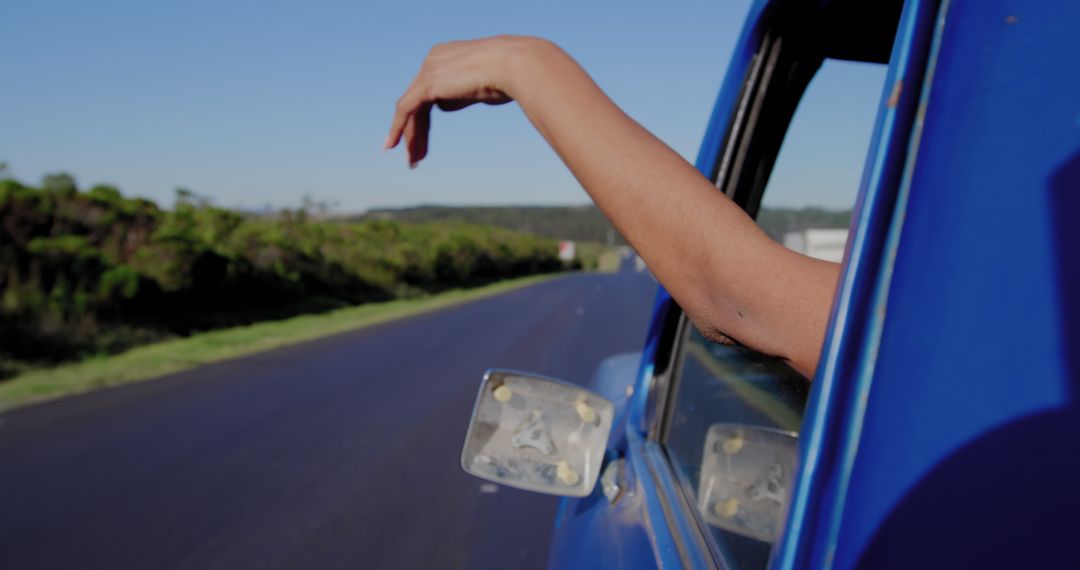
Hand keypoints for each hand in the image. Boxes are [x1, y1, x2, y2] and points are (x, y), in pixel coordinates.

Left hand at [386, 36, 546, 166]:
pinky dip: (398, 128)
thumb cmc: (511, 76)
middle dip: (417, 131)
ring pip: (411, 109)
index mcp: (446, 56)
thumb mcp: (480, 88)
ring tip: (414, 162)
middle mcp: (433, 60)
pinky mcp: (428, 83)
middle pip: (417, 102)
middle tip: (416, 157)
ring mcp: (429, 69)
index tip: (426, 141)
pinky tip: (393, 145)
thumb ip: (460, 95)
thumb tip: (444, 106)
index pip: (429, 92)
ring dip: (411, 137)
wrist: (516, 66)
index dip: (425, 119)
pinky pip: (406, 110)